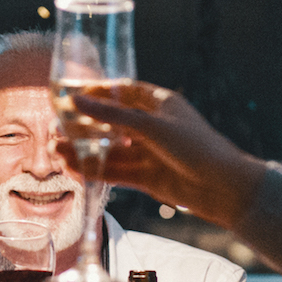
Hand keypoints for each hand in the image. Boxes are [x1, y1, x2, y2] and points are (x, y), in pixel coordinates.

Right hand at [51, 80, 267, 227]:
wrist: (225, 189)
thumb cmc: (197, 148)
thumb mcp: (152, 126)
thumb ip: (112, 116)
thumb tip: (75, 101)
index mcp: (160, 104)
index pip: (123, 92)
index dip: (98, 92)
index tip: (70, 94)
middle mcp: (153, 127)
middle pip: (112, 123)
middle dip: (84, 126)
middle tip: (56, 127)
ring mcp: (149, 153)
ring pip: (110, 150)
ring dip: (84, 150)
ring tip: (56, 150)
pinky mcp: (147, 177)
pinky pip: (116, 171)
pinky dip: (95, 170)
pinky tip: (74, 168)